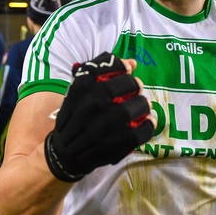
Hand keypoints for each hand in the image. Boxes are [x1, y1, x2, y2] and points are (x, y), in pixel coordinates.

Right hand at [44, 52, 154, 181]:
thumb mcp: (81, 90)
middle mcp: (94, 103)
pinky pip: (143, 130)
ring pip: (140, 106)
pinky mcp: (117, 144)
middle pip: (131, 84)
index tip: (127, 70)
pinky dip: (149, 124)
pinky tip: (147, 121)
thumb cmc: (77, 114)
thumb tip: (133, 63)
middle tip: (135, 90)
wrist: (67, 151)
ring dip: (144, 104)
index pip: (113, 66)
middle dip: (136, 85)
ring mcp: (107, 125)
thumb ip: (103, 71)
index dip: (123, 66)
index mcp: (83, 87)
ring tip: (140, 106)